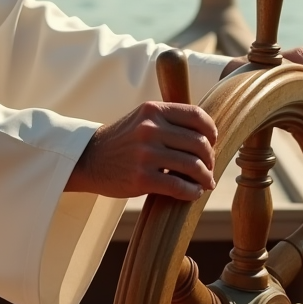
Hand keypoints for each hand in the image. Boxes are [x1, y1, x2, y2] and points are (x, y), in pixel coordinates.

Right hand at [66, 102, 217, 200]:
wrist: (90, 159)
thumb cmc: (123, 141)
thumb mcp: (142, 119)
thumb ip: (169, 121)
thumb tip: (208, 137)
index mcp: (153, 110)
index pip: (196, 115)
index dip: (211, 131)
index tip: (212, 142)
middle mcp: (150, 128)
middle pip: (199, 142)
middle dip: (210, 158)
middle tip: (209, 168)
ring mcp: (146, 153)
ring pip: (193, 165)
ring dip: (205, 177)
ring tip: (205, 183)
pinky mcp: (141, 178)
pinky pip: (179, 186)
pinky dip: (192, 192)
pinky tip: (193, 193)